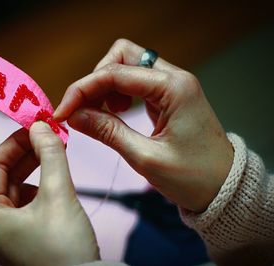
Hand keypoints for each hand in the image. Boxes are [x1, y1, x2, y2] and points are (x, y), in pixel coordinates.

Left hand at [0, 122, 98, 265]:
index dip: (14, 142)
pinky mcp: (23, 239)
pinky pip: (26, 204)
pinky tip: (55, 180)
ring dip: (35, 169)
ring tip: (55, 154)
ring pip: (16, 190)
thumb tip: (41, 126)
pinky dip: (40, 187)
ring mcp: (6, 235)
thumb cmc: (65, 249)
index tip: (35, 127)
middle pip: (4, 177)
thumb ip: (50, 155)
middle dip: (27, 154)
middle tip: (49, 136)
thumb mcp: (59, 194)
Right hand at [54, 39, 233, 211]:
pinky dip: (116, 94)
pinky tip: (115, 113)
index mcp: (174, 88)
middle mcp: (174, 78)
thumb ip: (107, 132)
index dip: (82, 90)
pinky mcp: (168, 95)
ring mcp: (172, 85)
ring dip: (105, 86)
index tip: (63, 112)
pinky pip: (135, 82)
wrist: (224, 188)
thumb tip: (73, 116)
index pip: (115, 74)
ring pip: (127, 66)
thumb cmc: (194, 177)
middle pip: (122, 56)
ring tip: (101, 115)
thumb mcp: (145, 157)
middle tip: (83, 111)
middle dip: (95, 80)